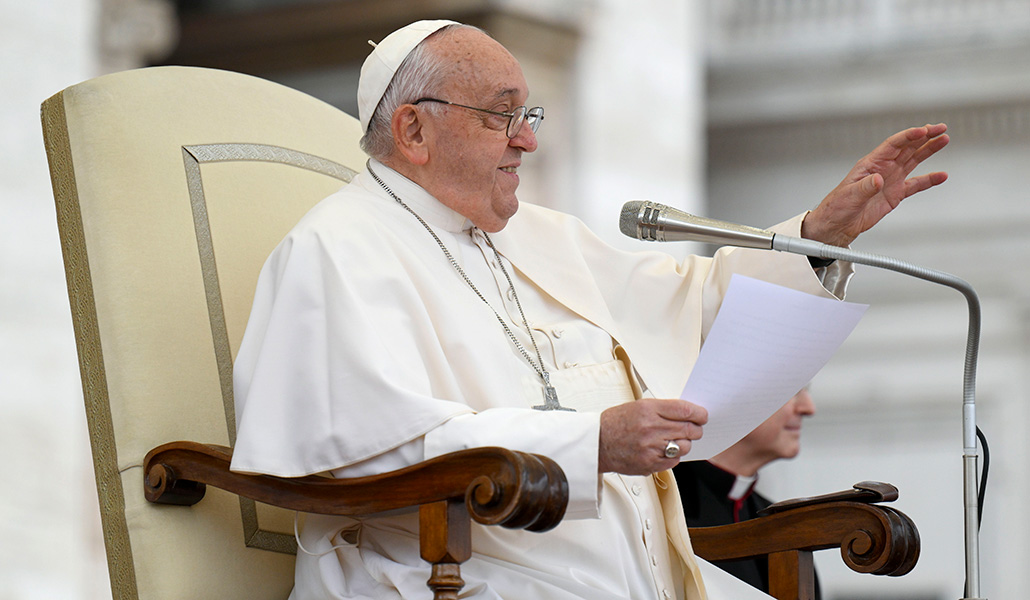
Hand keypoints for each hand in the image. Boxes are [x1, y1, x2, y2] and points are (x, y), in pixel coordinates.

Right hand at [598, 398, 707, 474]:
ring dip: (684, 442)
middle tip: (694, 428)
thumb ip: (662, 410)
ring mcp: (651, 448)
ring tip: (674, 439)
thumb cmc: (615, 423)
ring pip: (684, 446)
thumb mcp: (637, 406)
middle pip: (689, 429)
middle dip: (695, 429)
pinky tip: (664, 449)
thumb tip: (686, 414)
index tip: (702, 415)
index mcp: (648, 410)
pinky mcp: (650, 464)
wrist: (597, 443)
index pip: (685, 410)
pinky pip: (674, 460)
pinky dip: (673, 455)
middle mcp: (651, 429)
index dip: (699, 413)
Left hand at [802, 123, 948, 246]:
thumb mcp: (850, 196)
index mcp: (870, 164)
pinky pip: (915, 184)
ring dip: (928, 150)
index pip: (892, 145)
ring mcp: (890, 180)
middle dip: (924, 136)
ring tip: (944, 139)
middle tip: (941, 128)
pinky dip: (929, 180)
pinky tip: (941, 175)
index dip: (908, 136)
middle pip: (907, 147)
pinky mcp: (895, 194)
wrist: (837, 225)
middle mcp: (882, 168)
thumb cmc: (837, 207)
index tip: (923, 130)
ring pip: (913, 160)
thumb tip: (878, 179)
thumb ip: (865, 187)